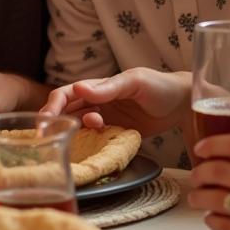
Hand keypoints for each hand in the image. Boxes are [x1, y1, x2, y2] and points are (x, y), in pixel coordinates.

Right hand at [41, 69, 191, 133]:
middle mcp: (97, 103)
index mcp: (97, 86)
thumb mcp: (134, 82)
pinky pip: (96, 140)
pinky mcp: (116, 134)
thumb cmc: (160, 85)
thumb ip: (108, 88)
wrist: (184, 103)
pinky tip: (94, 148)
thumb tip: (79, 89)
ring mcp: (106, 119)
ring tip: (91, 132)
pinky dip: (90, 144)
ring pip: (79, 127)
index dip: (52, 106)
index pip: (65, 95)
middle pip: (66, 112)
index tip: (45, 121)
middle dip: (54, 123)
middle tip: (46, 138)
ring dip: (76, 133)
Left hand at [188, 134, 229, 229]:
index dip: (211, 144)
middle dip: (198, 173)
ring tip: (197, 199)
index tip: (200, 149)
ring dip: (199, 198)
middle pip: (217, 169)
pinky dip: (212, 220)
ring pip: (215, 198)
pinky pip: (224, 224)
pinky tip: (212, 219)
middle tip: (194, 177)